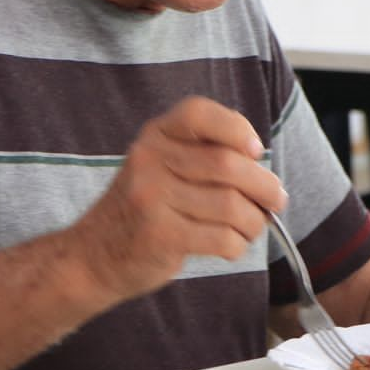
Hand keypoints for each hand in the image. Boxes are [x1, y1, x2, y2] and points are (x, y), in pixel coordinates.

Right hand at [73, 96, 285, 302]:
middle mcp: (150, 160)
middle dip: (264, 186)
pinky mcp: (160, 236)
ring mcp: (152, 198)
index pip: (199, 113)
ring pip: (231, 205)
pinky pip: (221, 237)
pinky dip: (237, 245)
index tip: (256, 150)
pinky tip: (231, 246)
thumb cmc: (144, 210)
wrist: (94, 256)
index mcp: (155, 136)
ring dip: (254, 221)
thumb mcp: (162, 167)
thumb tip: (263, 169)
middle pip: (227, 164)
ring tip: (251, 227)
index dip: (237, 127)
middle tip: (275, 200)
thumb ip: (204, 156)